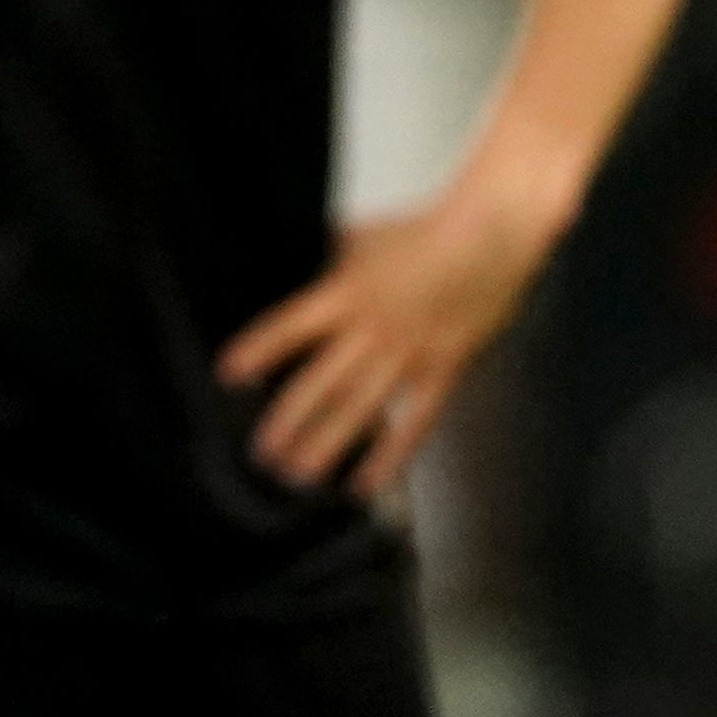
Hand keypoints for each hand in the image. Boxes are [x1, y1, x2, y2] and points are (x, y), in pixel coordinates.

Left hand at [219, 186, 553, 497]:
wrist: (487, 236)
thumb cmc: (422, 233)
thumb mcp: (360, 238)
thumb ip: (324, 262)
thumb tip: (289, 264)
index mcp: (346, 292)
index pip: (290, 326)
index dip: (258, 350)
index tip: (229, 376)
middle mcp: (372, 328)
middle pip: (321, 381)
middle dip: (287, 420)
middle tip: (262, 454)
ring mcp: (408, 353)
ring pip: (361, 408)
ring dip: (327, 445)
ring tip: (298, 476)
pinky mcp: (443, 370)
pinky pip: (415, 422)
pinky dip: (390, 457)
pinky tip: (367, 483)